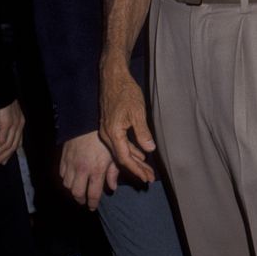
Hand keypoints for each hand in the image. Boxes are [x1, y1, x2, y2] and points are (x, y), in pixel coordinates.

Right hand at [0, 99, 24, 165]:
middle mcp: (19, 123)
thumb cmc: (0, 101)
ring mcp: (14, 123)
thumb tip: (0, 143)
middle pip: (13, 146)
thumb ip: (2, 130)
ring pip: (7, 145)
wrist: (0, 89)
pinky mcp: (8, 122)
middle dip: (3, 157)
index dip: (10, 153)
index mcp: (19, 121)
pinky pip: (1, 139)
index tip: (3, 162)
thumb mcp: (2, 118)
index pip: (17, 142)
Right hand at [59, 131, 118, 210]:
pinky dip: (66, 179)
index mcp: (96, 169)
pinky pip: (62, 174)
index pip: (92, 194)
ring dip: (73, 190)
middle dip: (80, 199)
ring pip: (67, 185)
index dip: (92, 203)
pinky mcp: (64, 158)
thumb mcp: (115, 153)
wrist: (87, 121)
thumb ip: (115, 171)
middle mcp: (82, 169)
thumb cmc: (105, 137)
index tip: (92, 206)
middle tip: (85, 201)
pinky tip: (72, 178)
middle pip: (76, 193)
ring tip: (79, 190)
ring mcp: (71, 164)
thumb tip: (113, 187)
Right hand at [99, 59, 155, 183]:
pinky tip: (139, 153)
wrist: (113, 77)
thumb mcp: (137, 112)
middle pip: (121, 158)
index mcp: (113, 133)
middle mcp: (106, 135)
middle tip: (149, 178)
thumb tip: (150, 149)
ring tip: (146, 170)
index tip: (146, 178)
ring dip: (134, 160)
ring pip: (120, 151)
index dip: (136, 169)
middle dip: (136, 169)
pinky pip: (119, 143)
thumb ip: (142, 132)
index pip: (124, 158)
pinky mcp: (109, 126)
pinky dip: (130, 150)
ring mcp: (106, 131)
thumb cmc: (126, 92)